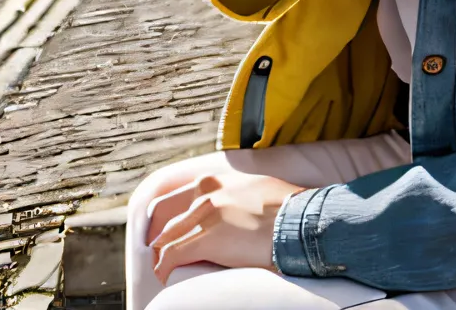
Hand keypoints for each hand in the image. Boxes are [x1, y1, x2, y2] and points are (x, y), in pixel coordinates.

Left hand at [147, 169, 300, 283]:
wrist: (298, 221)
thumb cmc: (286, 207)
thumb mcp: (256, 187)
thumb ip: (236, 193)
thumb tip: (235, 208)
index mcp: (217, 179)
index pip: (177, 196)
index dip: (166, 215)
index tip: (162, 229)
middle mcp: (207, 192)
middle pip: (167, 217)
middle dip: (160, 237)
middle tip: (158, 251)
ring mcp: (205, 215)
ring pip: (168, 238)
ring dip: (162, 256)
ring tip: (164, 267)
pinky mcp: (207, 240)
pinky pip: (173, 256)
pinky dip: (165, 268)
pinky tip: (165, 275)